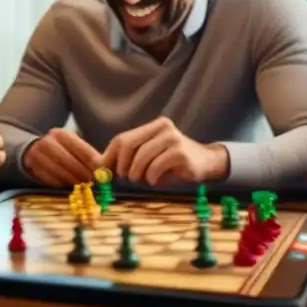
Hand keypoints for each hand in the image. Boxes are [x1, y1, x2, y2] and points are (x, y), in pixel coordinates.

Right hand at [23, 128, 102, 186]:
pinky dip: (61, 184)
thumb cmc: (61, 149)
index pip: (82, 150)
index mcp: (61, 134)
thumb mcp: (73, 147)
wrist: (34, 149)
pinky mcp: (33, 167)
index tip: (103, 174)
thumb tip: (105, 170)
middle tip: (94, 184)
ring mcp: (37, 155)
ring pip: (59, 171)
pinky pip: (50, 179)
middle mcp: (48, 142)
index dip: (93, 164)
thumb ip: (87, 156)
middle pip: (70, 161)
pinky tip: (69, 186)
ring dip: (73, 181)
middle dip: (83, 174)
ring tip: (84, 187)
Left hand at [103, 117, 226, 185]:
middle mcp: (163, 127)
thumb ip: (129, 158)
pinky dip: (151, 177)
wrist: (207, 163)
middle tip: (124, 177)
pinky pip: (155, 166)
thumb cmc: (173, 164)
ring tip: (142, 180)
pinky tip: (155, 180)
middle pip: (128, 144)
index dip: (110, 155)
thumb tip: (100, 166)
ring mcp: (173, 138)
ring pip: (141, 156)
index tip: (103, 171)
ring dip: (137, 173)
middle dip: (121, 165)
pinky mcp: (180, 152)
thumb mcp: (150, 158)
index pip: (122, 138)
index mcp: (153, 126)